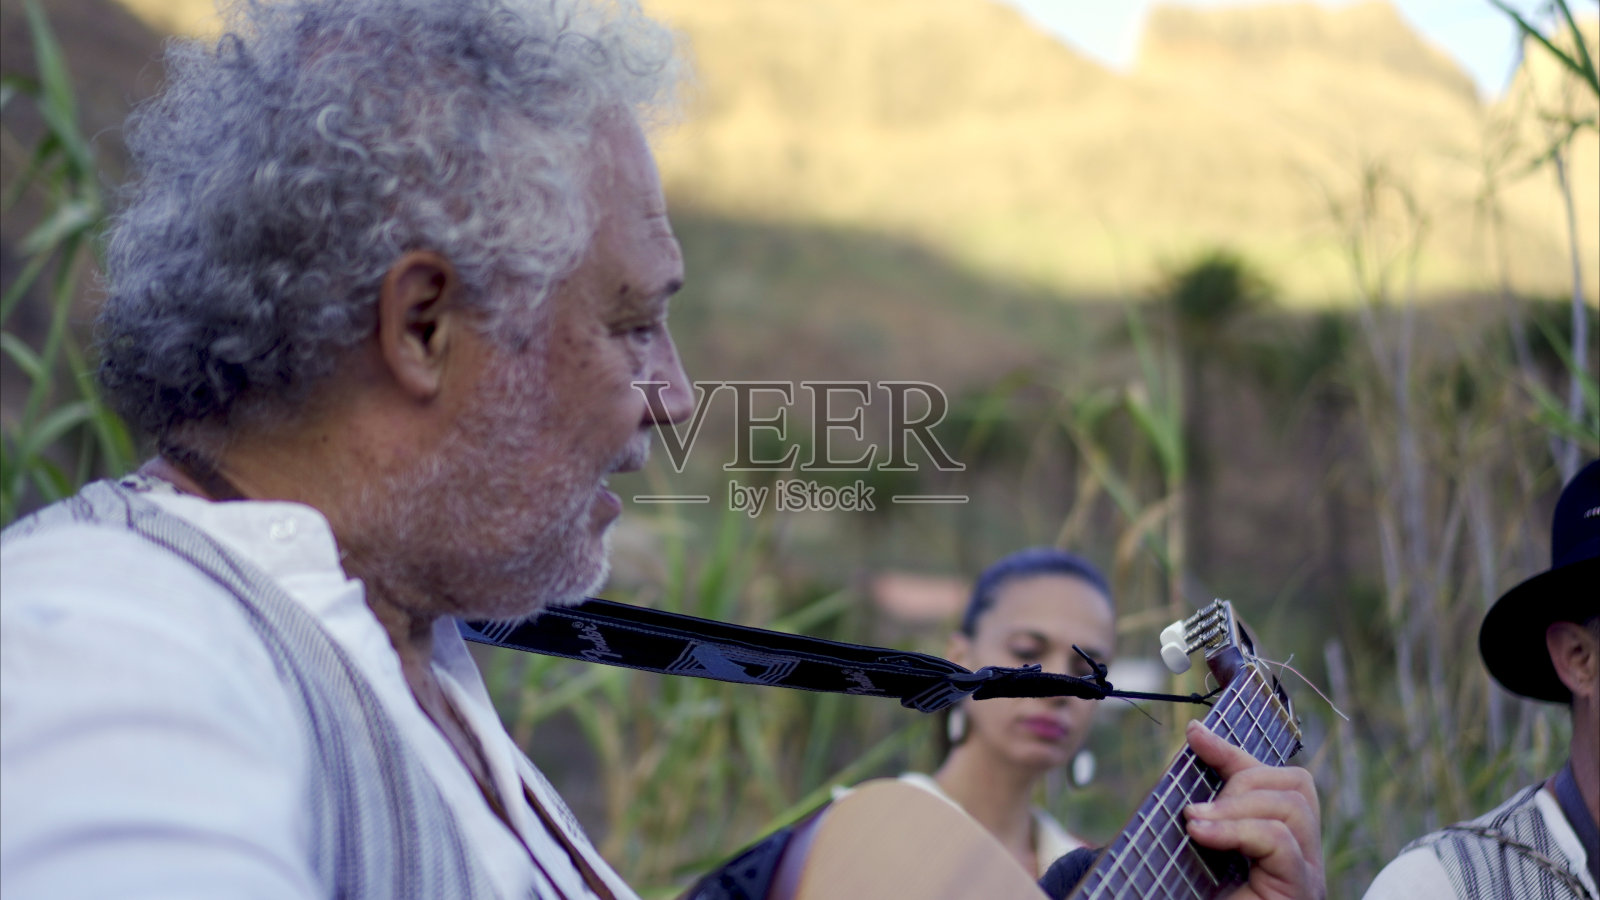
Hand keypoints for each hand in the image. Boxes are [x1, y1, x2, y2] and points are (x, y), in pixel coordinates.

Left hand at [1183, 720, 1324, 899]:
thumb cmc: (1188, 894)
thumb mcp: (1190, 843)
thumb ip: (1199, 803)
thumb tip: (1195, 737)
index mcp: (1275, 843)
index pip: (1275, 778)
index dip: (1235, 751)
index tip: (1194, 734)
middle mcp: (1299, 857)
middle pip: (1295, 784)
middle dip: (1244, 776)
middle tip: (1198, 807)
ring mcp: (1303, 876)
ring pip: (1292, 805)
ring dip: (1237, 803)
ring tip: (1196, 823)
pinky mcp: (1298, 892)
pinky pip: (1281, 840)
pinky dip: (1239, 828)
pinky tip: (1202, 832)